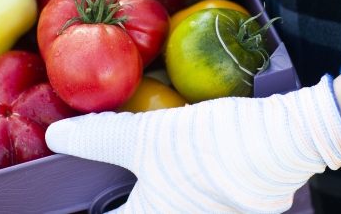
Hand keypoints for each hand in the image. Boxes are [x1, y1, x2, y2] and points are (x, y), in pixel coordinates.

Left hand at [46, 75, 340, 213]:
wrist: (283, 143)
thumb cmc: (211, 146)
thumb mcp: (147, 137)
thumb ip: (99, 138)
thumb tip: (57, 135)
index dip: (84, 211)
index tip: (72, 204)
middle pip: (134, 210)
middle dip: (117, 198)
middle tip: (107, 188)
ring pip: (162, 204)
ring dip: (147, 193)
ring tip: (142, 178)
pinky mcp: (228, 212)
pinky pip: (191, 203)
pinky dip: (175, 192)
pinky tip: (177, 174)